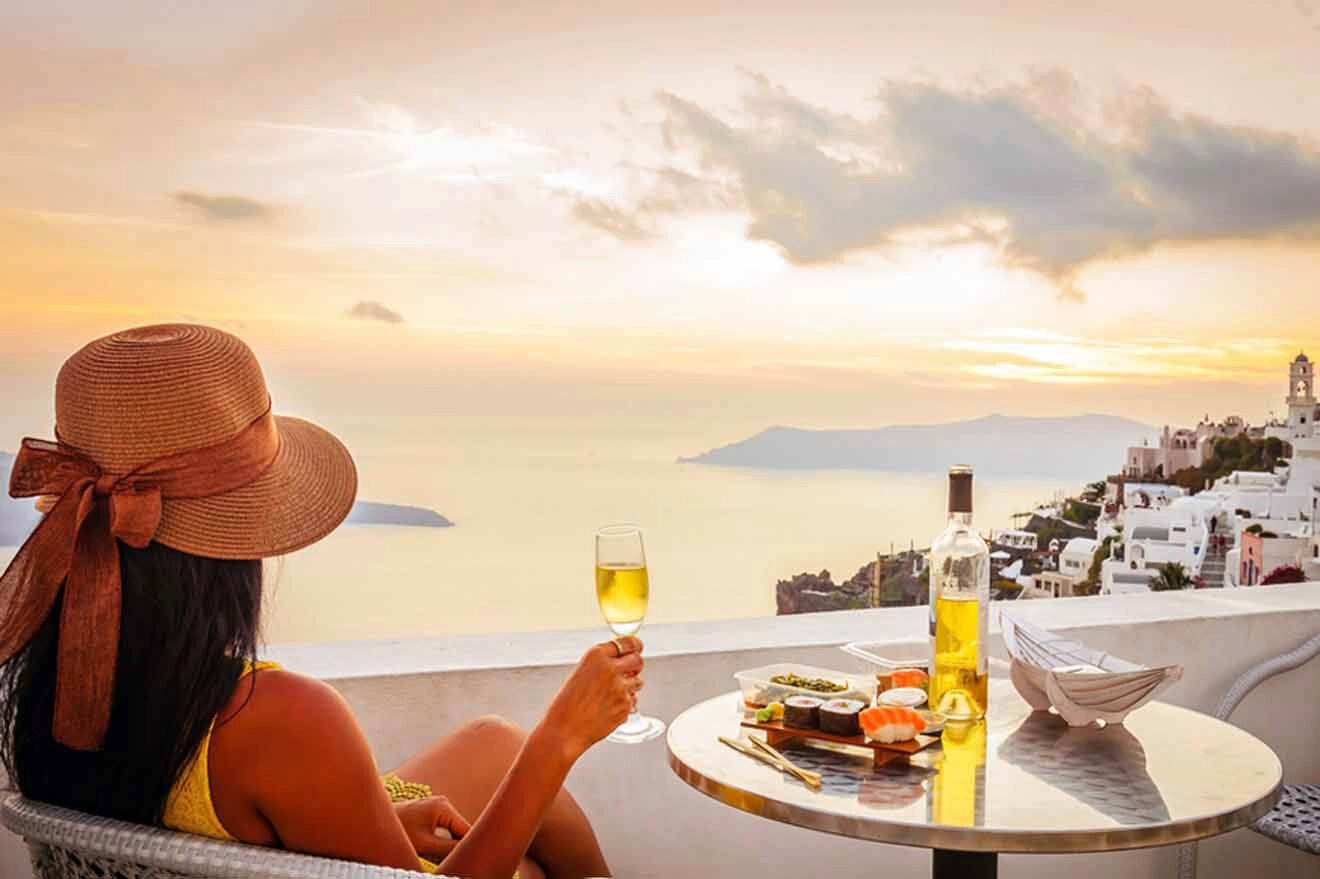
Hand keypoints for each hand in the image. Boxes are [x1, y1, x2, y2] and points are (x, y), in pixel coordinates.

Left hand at [393, 796, 470, 859]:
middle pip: (460, 831)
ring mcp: (436, 807)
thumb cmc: (398, 831)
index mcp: (444, 806)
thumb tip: (467, 854)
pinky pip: (443, 830)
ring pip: (452, 832)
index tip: (464, 860)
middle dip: (456, 846)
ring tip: (436, 855)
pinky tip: (432, 850)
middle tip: (446, 859)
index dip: (467, 846)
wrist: (374, 822)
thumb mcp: (425, 844)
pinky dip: (440, 842)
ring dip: (448, 845)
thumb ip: (449, 848)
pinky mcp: (430, 813)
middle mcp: (443, 803)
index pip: (466, 830)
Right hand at [541, 637, 644, 759]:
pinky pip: (633, 701)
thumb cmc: (567, 704)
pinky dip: (624, 704)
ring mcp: (620, 688)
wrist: (564, 730)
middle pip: (637, 660)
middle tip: (628, 673)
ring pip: (638, 682)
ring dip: (630, 686)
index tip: (637, 648)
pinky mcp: (625, 706)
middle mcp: (610, 668)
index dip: (634, 645)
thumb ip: (602, 664)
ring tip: (609, 696)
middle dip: (635, 666)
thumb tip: (624, 662)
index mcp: (596, 656)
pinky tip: (607, 709)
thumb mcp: (581, 673)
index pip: (628, 642)